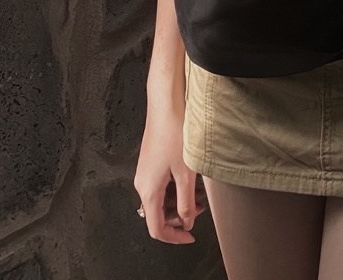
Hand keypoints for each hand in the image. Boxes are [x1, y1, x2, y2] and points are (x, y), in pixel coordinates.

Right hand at [133, 102, 207, 243]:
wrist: (166, 104)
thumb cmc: (173, 132)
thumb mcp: (186, 172)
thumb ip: (186, 200)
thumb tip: (187, 220)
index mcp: (148, 190)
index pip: (156, 228)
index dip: (174, 237)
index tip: (191, 236)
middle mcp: (142, 183)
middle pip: (159, 214)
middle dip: (180, 215)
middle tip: (200, 207)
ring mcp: (146, 171)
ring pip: (162, 198)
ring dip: (180, 200)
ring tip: (199, 191)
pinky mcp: (152, 161)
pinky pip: (162, 183)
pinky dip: (176, 186)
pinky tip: (191, 177)